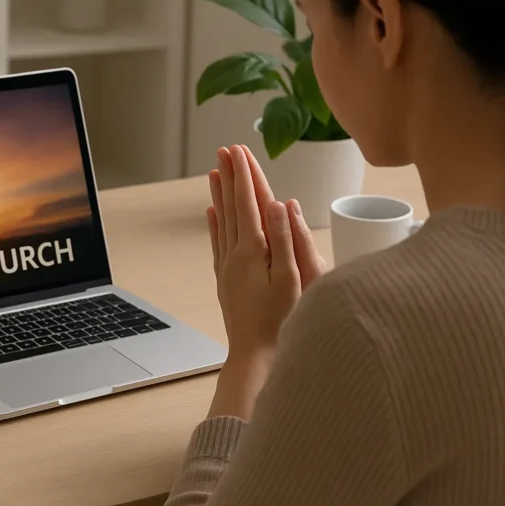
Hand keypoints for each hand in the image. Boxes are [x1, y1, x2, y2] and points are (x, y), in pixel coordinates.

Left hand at [205, 146, 325, 419]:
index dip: (245, 175)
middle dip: (231, 176)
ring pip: (222, 221)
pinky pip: (219, 242)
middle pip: (232, 206)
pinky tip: (212, 213)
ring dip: (220, 194)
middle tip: (225, 150)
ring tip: (215, 172)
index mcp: (254, 250)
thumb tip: (282, 204)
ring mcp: (228, 266)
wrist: (255, 355)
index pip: (248, 202)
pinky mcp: (226, 279)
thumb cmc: (280, 321)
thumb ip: (286, 240)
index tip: (240, 151)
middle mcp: (236, 254)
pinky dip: (216, 223)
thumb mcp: (292, 279)